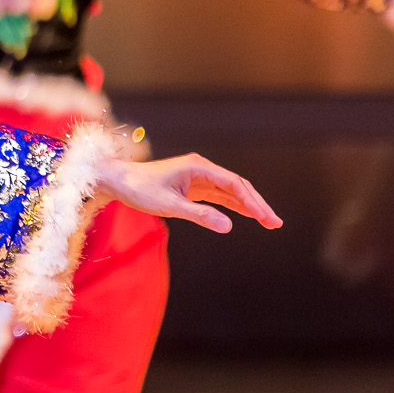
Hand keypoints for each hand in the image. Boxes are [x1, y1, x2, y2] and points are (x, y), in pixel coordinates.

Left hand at [93, 152, 278, 233]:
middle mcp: (201, 168)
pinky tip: (248, 215)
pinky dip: (234, 206)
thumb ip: (200, 215)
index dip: (253, 202)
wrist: (118, 181)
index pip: (234, 184)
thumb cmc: (140, 190)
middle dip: (257, 204)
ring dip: (248, 206)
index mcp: (198, 167)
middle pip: (237, 186)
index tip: (266, 218)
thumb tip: (229, 226)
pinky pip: (219, 196)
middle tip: (275, 223)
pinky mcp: (193, 186)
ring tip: (268, 222)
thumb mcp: (170, 206)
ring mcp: (198, 177)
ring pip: (230, 191)